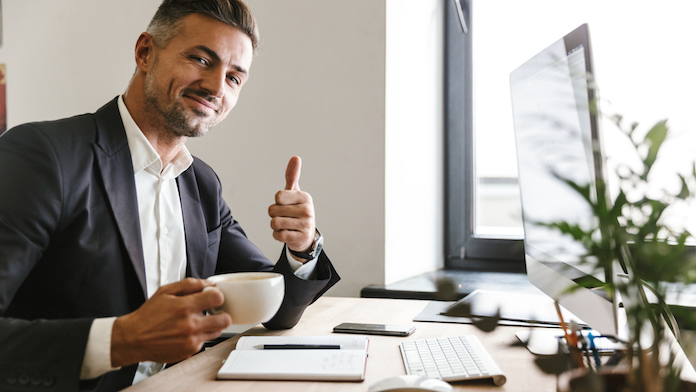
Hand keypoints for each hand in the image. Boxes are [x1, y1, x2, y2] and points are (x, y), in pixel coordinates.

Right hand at [110, 278, 231, 366]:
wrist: (133, 339)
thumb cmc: (148, 315)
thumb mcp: (165, 291)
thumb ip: (189, 284)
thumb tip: (207, 283)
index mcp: (184, 307)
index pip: (217, 298)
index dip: (217, 295)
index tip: (213, 297)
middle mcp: (190, 325)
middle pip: (225, 319)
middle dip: (222, 313)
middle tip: (214, 311)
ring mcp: (191, 340)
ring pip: (217, 331)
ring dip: (212, 325)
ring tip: (198, 321)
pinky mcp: (189, 351)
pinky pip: (204, 341)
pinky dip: (199, 335)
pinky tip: (187, 332)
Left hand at [268, 156, 315, 254]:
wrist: (306, 235)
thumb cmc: (297, 210)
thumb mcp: (295, 193)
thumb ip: (292, 176)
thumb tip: (295, 157)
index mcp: (305, 197)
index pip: (278, 196)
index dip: (277, 201)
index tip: (286, 204)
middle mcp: (307, 210)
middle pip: (273, 210)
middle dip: (274, 215)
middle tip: (285, 217)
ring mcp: (305, 225)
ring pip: (274, 223)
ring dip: (275, 226)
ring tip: (286, 225)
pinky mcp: (300, 238)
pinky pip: (278, 235)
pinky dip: (278, 235)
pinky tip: (287, 234)